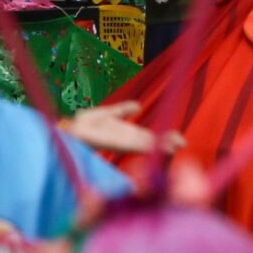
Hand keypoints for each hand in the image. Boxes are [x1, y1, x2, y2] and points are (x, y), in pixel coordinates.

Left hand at [63, 100, 178, 156]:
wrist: (69, 130)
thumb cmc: (85, 125)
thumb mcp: (106, 114)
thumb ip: (122, 110)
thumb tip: (139, 106)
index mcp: (126, 135)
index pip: (150, 139)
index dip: (165, 139)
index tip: (181, 141)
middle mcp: (126, 141)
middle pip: (150, 144)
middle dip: (167, 144)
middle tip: (183, 144)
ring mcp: (120, 143)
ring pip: (144, 146)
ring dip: (158, 147)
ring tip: (174, 147)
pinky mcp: (112, 143)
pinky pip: (131, 144)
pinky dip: (143, 146)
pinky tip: (154, 146)